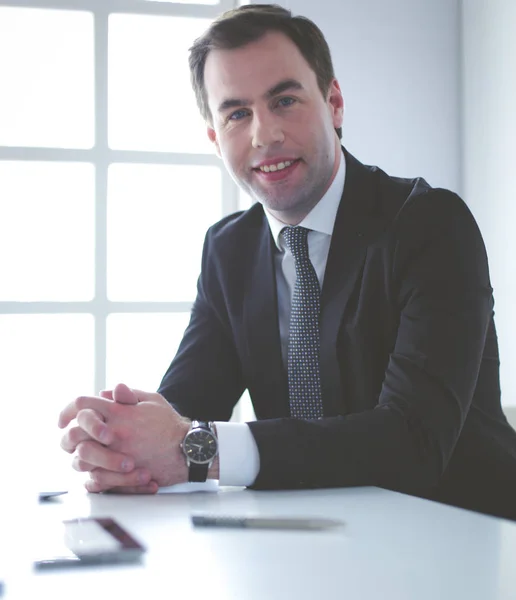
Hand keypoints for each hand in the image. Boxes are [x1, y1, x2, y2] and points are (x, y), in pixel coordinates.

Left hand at [59, 383, 190, 492]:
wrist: (187, 450)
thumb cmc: (170, 425)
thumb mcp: (151, 400)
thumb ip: (127, 395)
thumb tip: (106, 392)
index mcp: (119, 412)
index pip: (81, 404)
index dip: (68, 409)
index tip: (64, 419)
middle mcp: (114, 433)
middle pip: (73, 433)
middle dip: (69, 435)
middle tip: (72, 439)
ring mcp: (116, 455)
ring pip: (80, 459)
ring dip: (80, 457)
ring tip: (87, 456)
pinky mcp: (121, 475)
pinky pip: (93, 480)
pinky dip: (91, 477)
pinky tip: (96, 473)